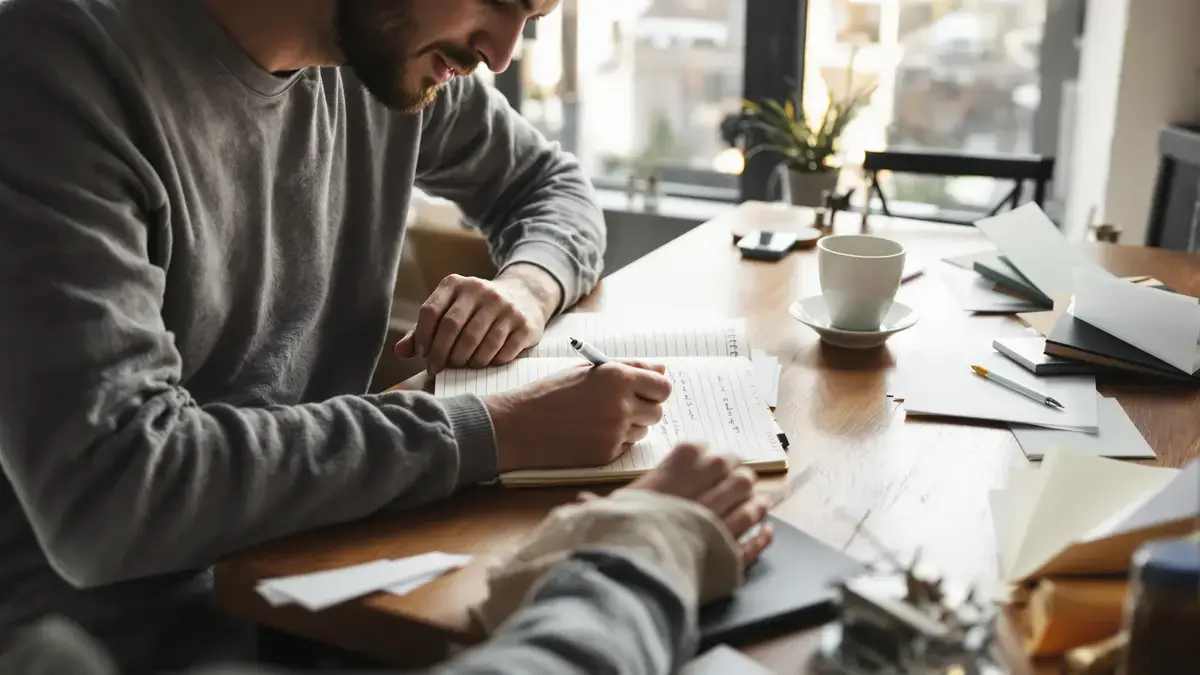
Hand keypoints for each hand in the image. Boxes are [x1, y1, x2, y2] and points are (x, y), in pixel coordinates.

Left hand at [394, 265, 560, 373]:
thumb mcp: (450, 311)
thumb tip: (400, 351)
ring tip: (461, 367)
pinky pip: (502, 351)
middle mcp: (480, 289)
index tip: (423, 355)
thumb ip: (423, 330)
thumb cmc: (476, 310)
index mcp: (456, 283)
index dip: (422, 337)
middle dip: (440, 353)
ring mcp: (505, 306)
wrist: (524, 296)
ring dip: (465, 361)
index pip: (430, 311)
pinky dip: (490, 362)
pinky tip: (485, 363)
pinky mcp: (524, 323)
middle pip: (452, 327)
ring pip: (477, 342)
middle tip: (436, 368)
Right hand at [483, 361, 671, 471]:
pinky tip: (589, 434)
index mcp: (617, 376)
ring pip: (643, 430)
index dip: (655, 389)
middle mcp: (621, 404)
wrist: (519, 425)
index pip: (662, 387)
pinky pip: (626, 447)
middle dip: (644, 409)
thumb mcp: (588, 370)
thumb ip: (629, 367)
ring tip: (598, 420)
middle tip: (620, 407)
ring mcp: (615, 432)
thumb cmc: (551, 393)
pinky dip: (614, 442)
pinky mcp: (607, 454)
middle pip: (657, 411)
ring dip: (629, 426)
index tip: (645, 392)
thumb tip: (662, 370)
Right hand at [588, 443, 773, 566]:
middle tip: (736, 481)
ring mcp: (723, 522)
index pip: (702, 450)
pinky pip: (755, 541)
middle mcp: (706, 488)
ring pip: (751, 504)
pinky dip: (763, 535)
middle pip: (735, 473)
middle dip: (737, 476)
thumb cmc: (617, 532)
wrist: (634, 570)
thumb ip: (600, 504)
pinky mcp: (732, 554)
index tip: (708, 461)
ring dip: (755, 502)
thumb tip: (580, 502)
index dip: (707, 456)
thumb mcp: (606, 511)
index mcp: (678, 468)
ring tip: (756, 503)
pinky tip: (767, 531)